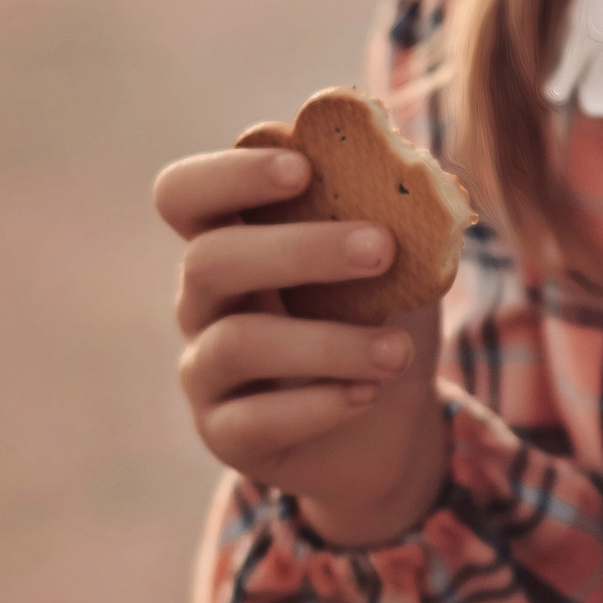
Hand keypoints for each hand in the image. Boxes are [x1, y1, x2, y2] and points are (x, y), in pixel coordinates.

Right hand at [156, 143, 444, 546]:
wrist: (389, 425)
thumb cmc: (381, 319)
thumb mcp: (397, 261)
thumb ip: (392, 212)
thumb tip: (417, 168)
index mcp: (233, 239)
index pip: (185, 195)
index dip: (229, 175)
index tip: (302, 169)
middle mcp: (203, 301)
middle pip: (209, 260)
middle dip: (298, 249)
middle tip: (382, 248)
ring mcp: (205, 370)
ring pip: (239, 343)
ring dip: (329, 342)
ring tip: (398, 350)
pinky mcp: (224, 434)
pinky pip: (254, 419)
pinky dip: (319, 405)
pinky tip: (368, 394)